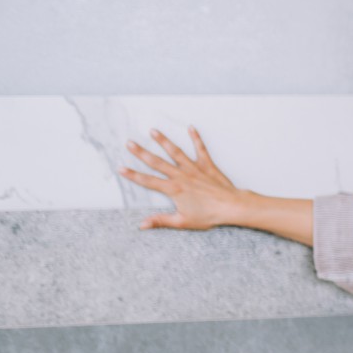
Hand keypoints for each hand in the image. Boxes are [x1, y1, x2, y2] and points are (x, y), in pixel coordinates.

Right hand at [120, 127, 244, 230]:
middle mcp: (181, 176)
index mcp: (173, 189)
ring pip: (175, 152)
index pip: (148, 181)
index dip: (132, 175)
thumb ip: (160, 221)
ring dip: (164, 141)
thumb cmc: (209, 215)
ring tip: (153, 131)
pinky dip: (196, 138)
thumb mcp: (182, 221)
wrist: (231, 206)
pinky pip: (200, 149)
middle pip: (157, 162)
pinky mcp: (207, 165)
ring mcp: (194, 168)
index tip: (120, 168)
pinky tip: (191, 128)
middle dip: (141, 152)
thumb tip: (142, 224)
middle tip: (129, 142)